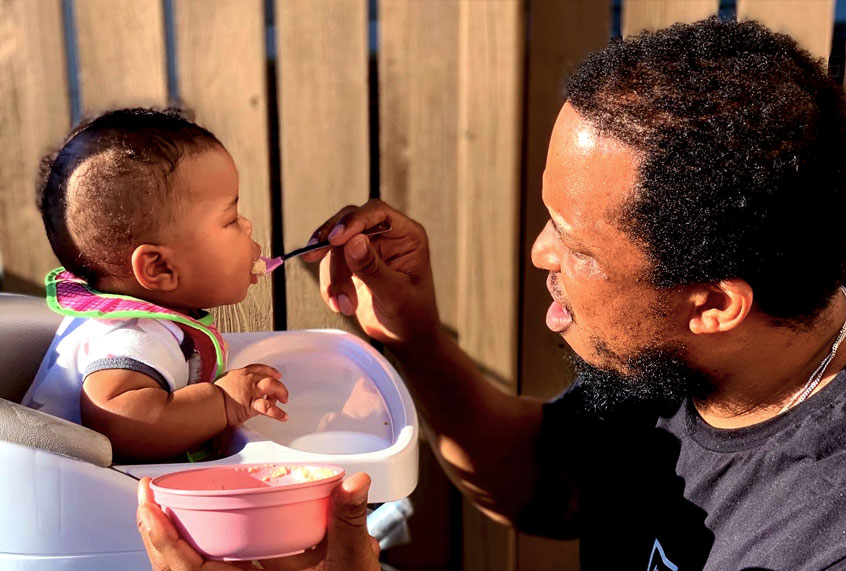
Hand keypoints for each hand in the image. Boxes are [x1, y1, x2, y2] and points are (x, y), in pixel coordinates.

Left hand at [137, 473, 379, 570]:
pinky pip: (212, 568)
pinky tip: (197, 527)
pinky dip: (194, 548)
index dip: (166, 541)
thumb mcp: (349, 564)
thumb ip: (348, 523)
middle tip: (147, 496)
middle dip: (158, 536)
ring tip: (160, 509)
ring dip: (171, 543)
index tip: (149, 509)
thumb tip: (352, 483)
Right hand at [214, 364, 287, 425]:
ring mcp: (252, 391)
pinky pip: (269, 408)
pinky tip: (283, 416)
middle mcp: (248, 379)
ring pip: (273, 386)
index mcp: (240, 374)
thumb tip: (230, 392)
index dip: (269, 371)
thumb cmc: (211, 396)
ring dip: (281, 393)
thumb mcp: (222, 383)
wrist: (209, 403)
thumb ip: (230, 385)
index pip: (259, 369)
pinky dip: (278, 413)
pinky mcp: (253, 404)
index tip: (275, 374)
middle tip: (281, 392)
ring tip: (284, 400)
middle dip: (278, 384)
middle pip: (269, 377)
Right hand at [301, 199, 439, 344]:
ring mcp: (368, 249)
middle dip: (331, 245)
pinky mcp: (352, 265)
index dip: (353, 220)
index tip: (334, 238)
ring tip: (345, 305)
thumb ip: (373, 268)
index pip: (377, 212)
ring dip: (334, 277)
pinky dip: (329, 285)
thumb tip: (353, 241)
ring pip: (335, 248)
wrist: (406, 338)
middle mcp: (387, 236)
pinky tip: (339, 305)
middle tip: (312, 256)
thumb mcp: (395, 294)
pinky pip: (329, 265)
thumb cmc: (412, 316)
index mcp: (407, 235)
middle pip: (348, 223)